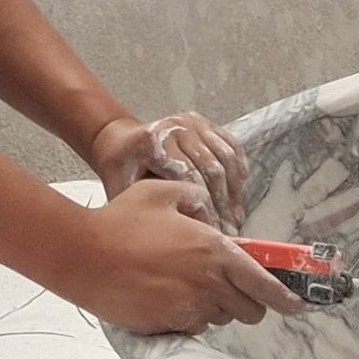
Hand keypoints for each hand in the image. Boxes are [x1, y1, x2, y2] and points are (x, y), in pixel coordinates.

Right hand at [51, 178, 302, 334]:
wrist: (80, 254)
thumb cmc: (119, 221)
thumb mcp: (162, 194)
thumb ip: (196, 200)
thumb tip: (212, 215)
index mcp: (215, 251)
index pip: (266, 284)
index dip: (286, 299)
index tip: (298, 306)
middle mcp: (209, 283)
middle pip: (250, 311)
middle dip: (247, 303)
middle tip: (229, 290)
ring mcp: (190, 307)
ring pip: (221, 319)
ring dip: (214, 308)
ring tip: (184, 287)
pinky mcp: (169, 325)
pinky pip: (193, 327)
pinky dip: (188, 318)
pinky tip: (165, 298)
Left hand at [90, 110, 248, 228]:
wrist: (119, 141)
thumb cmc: (122, 169)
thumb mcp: (125, 190)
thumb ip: (149, 208)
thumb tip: (179, 236)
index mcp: (153, 141)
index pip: (190, 177)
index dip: (205, 207)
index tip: (212, 230)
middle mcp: (176, 127)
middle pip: (212, 169)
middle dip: (222, 203)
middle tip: (229, 228)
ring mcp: (193, 123)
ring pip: (226, 159)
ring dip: (234, 191)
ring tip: (236, 216)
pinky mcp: (207, 124)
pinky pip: (232, 148)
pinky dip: (239, 172)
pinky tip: (237, 194)